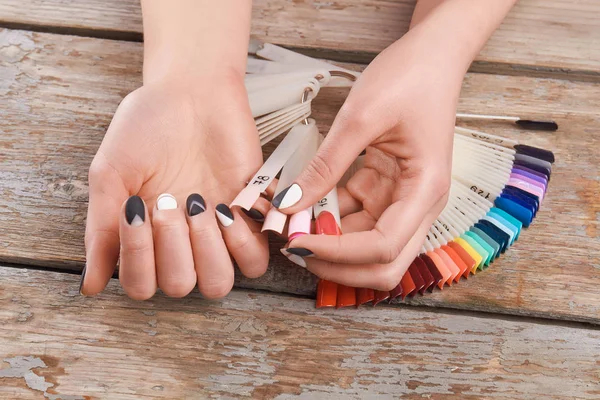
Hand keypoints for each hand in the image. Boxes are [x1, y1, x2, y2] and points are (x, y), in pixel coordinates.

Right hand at [81, 73, 269, 298]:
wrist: (193, 92)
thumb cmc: (147, 127)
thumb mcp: (111, 174)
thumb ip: (101, 229)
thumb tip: (88, 287)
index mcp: (144, 237)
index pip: (140, 285)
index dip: (138, 258)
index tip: (136, 208)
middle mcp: (180, 244)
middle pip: (179, 287)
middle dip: (172, 248)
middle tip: (168, 200)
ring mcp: (216, 234)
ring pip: (218, 283)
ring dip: (208, 250)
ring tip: (201, 206)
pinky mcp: (249, 219)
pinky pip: (255, 262)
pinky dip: (243, 244)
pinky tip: (228, 208)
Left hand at [275, 29, 465, 289]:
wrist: (432, 57)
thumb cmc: (409, 78)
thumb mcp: (360, 117)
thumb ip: (325, 165)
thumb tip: (290, 205)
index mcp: (426, 190)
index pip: (383, 247)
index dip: (337, 253)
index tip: (295, 241)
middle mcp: (421, 206)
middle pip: (384, 264)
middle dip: (338, 265)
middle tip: (295, 248)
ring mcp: (405, 202)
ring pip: (369, 248)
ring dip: (332, 246)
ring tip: (293, 227)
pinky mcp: (389, 192)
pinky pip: (359, 221)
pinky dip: (333, 223)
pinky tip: (306, 209)